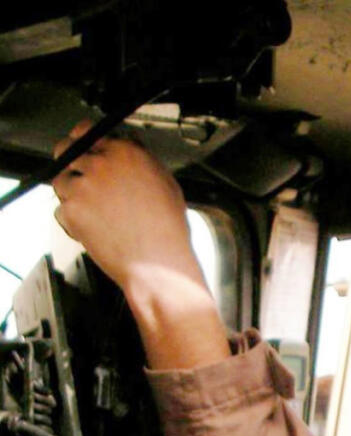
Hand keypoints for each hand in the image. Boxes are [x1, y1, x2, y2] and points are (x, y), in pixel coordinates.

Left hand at [52, 121, 229, 369]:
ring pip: (61, 182)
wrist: (159, 266)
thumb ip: (144, 161)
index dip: (87, 145)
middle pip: (67, 150)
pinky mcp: (71, 210)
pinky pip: (61, 211)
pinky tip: (96, 232)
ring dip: (72, 196)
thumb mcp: (168, 186)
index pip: (91, 133)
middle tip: (80, 180)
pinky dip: (73, 222)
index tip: (87, 152)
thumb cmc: (168, 233)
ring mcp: (84, 187)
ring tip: (97, 216)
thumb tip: (131, 147)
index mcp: (128, 154)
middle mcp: (102, 165)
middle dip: (70, 163)